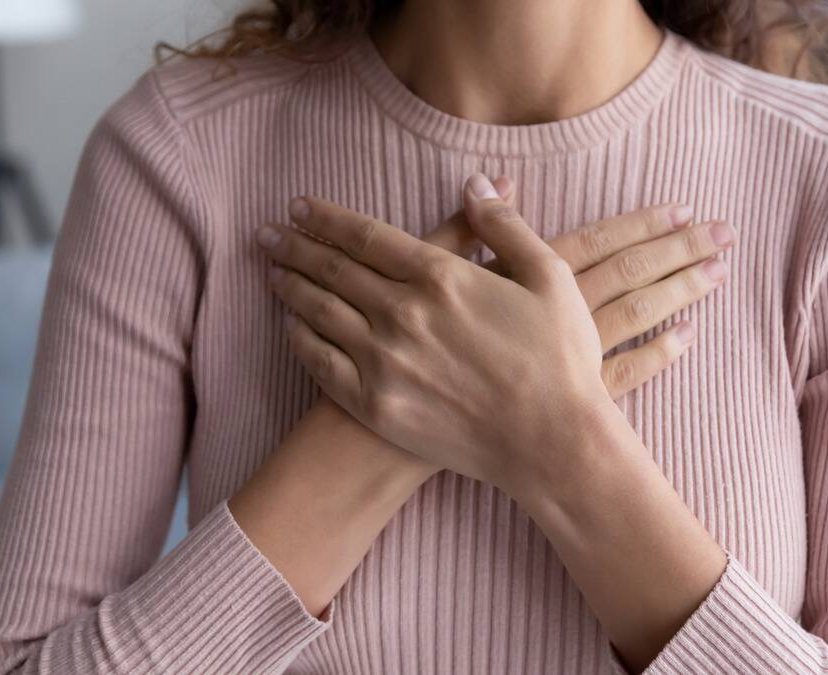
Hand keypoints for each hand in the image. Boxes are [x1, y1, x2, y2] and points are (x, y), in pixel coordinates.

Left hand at [257, 174, 732, 493]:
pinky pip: (322, 363)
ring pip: (320, 311)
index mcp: (441, 277)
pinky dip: (301, 338)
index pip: (366, 236)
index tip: (300, 206)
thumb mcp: (550, 277)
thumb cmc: (559, 359)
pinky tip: (291, 325)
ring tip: (271, 269)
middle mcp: (402, 313)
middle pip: (334, 269)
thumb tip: (476, 183)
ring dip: (291, 286)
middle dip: (296, 246)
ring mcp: (383, 360)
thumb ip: (506, 227)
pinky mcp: (376, 404)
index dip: (328, 218)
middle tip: (268, 232)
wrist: (551, 443)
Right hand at [439, 183, 734, 397]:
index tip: (686, 206)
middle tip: (727, 233)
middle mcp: (560, 315)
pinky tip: (687, 338)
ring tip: (718, 273)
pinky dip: (660, 355)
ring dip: (681, 293)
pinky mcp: (572, 399)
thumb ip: (464, 229)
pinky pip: (629, 374)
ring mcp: (571, 359)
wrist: (408, 428)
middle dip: (681, 250)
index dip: (644, 223)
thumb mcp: (430, 277)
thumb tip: (497, 179)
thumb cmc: (413, 346)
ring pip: (640, 318)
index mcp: (530, 279)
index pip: (601, 242)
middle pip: (633, 275)